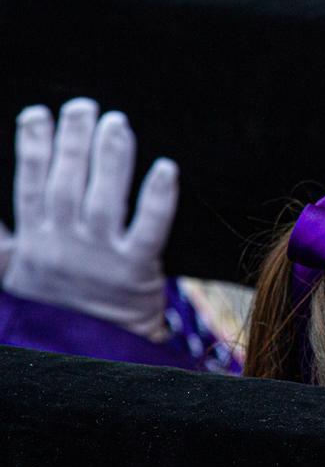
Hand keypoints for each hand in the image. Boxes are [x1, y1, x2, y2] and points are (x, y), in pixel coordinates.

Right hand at [0, 97, 177, 340]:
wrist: (91, 360)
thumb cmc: (53, 312)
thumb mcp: (12, 278)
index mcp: (34, 242)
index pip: (31, 184)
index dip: (33, 147)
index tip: (37, 114)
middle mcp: (65, 245)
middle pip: (67, 183)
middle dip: (73, 141)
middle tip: (85, 107)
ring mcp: (101, 258)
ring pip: (104, 198)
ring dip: (111, 158)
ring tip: (117, 123)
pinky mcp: (138, 272)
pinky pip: (150, 229)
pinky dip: (158, 198)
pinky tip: (166, 168)